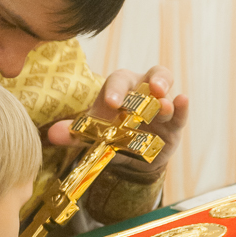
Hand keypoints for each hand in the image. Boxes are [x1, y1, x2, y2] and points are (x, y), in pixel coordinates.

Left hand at [47, 66, 188, 172]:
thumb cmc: (110, 137)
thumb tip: (52, 135)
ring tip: (164, 105)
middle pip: (149, 77)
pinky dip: (182, 107)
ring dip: (166, 98)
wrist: (132, 159)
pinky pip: (180, 112)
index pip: (117, 82)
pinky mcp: (174, 123)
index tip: (111, 102)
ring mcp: (159, 106)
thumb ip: (74, 134)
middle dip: (152, 81)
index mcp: (119, 91)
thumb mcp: (93, 137)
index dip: (115, 90)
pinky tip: (183, 101)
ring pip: (167, 92)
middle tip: (153, 90)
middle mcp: (142, 91)